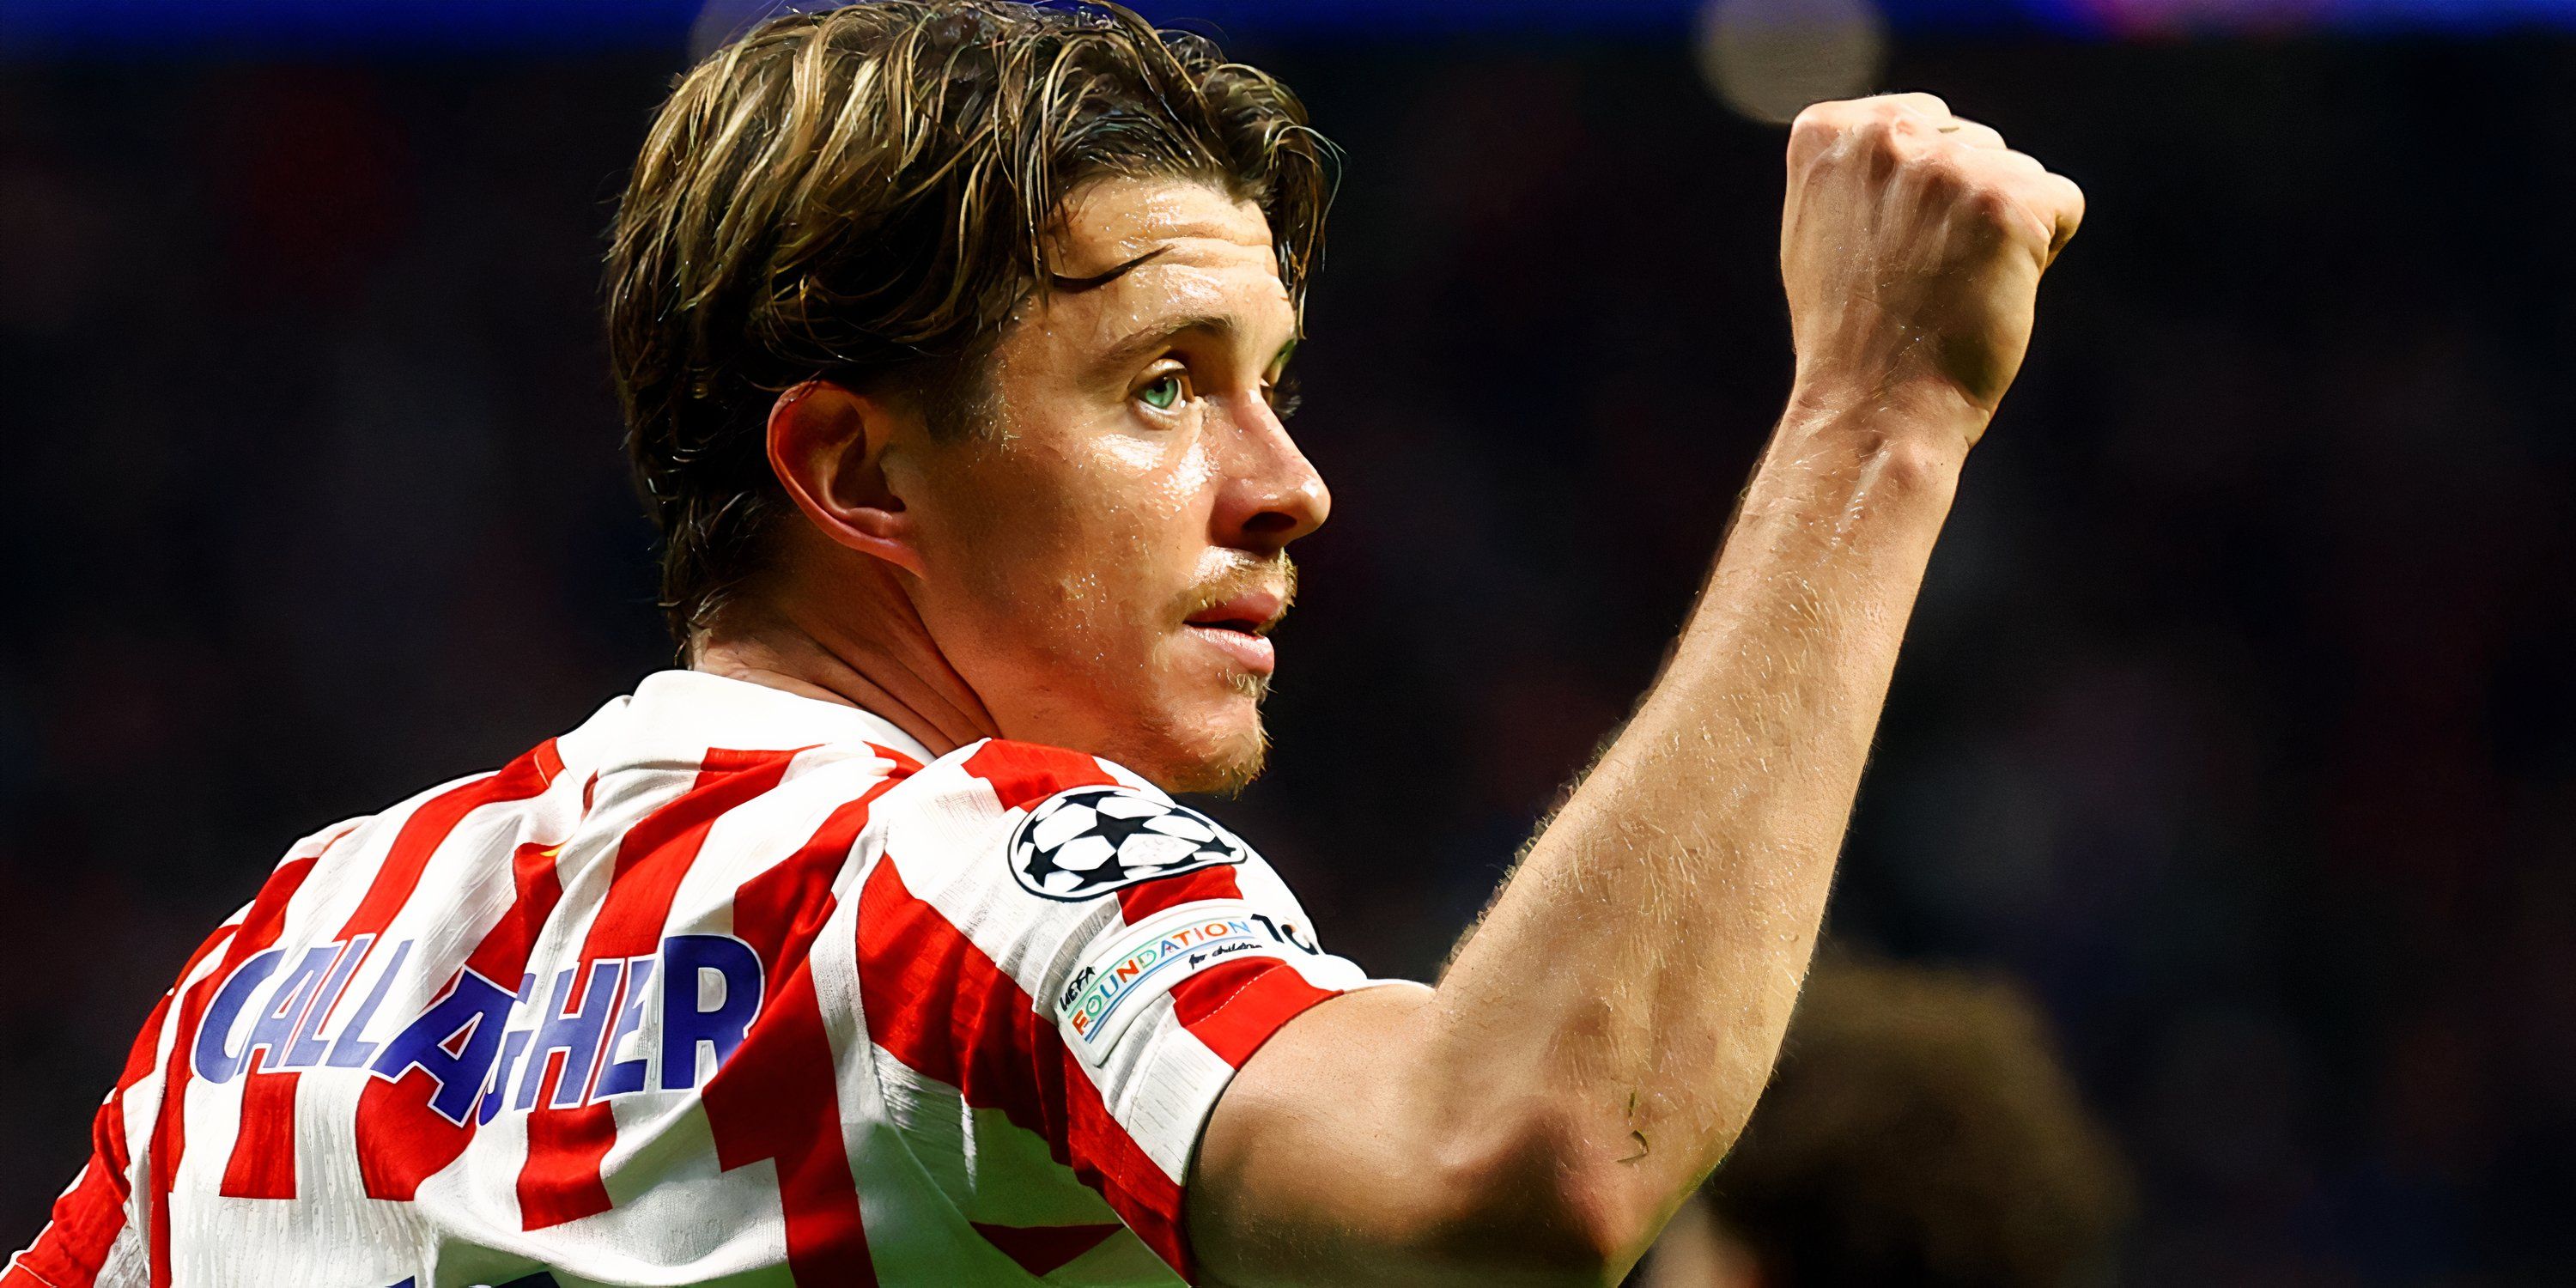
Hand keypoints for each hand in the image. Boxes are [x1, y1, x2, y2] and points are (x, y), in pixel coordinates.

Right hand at [1779, 93, 2084, 439]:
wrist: (1874, 406)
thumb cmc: (1850, 332)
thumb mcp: (1821, 225)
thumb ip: (1860, 167)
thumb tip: (1920, 127)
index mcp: (1827, 132)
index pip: (1925, 123)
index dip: (1923, 193)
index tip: (1892, 248)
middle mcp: (1884, 134)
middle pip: (1976, 144)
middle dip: (1966, 205)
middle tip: (1922, 277)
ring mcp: (1948, 166)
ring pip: (2020, 174)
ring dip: (2004, 229)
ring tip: (1952, 289)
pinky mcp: (2009, 201)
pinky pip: (2064, 205)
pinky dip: (2042, 252)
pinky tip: (1992, 290)